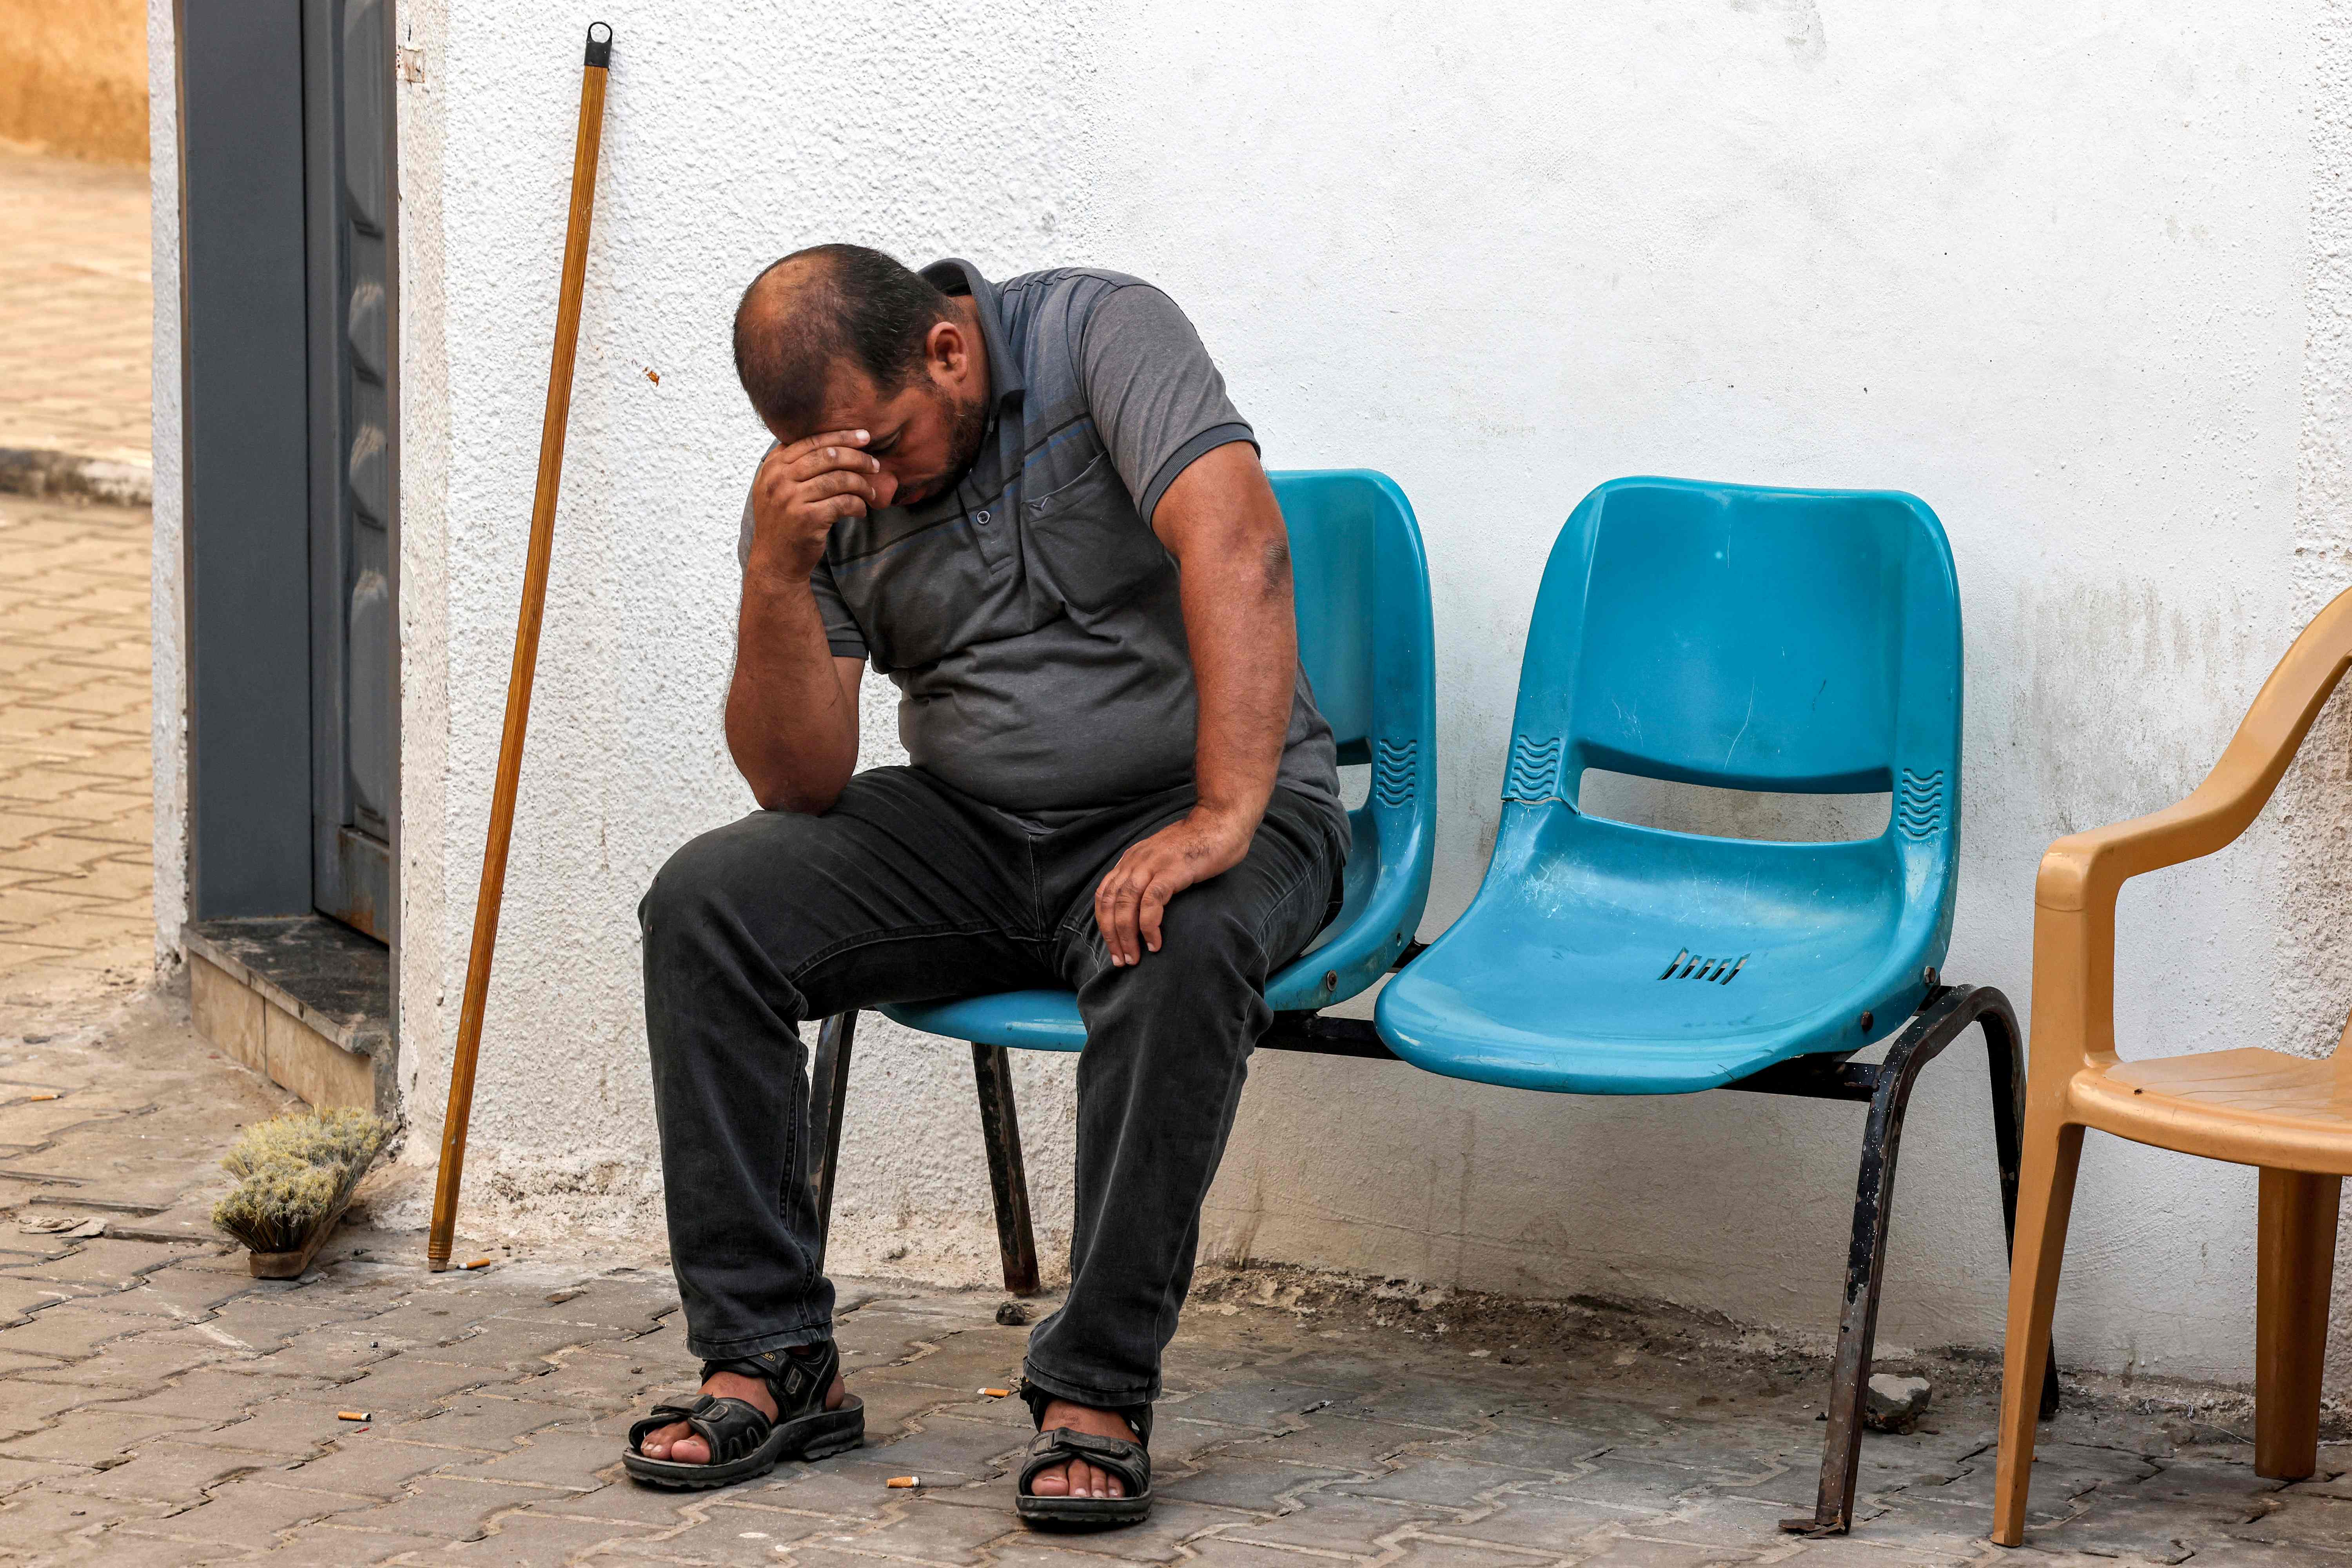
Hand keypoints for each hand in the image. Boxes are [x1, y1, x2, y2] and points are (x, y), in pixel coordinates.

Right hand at [746, 429, 896, 580]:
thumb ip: (794, 465)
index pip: (812, 440)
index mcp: (773, 466)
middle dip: (858, 457)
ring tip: (871, 492)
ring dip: (862, 484)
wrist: (774, 562)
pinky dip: (858, 506)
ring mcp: (791, 498)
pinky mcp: (807, 518)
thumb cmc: (783, 522)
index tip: (865, 437)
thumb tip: (834, 442)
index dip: (842, 436)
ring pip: (840, 479)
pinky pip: (844, 503)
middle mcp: (779, 479)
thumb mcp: (777, 487)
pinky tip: (861, 511)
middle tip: (875, 465)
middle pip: (829, 456)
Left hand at [1092, 809, 1254, 966]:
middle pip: (1110, 902)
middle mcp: (1136, 861)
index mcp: (1131, 859)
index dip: (1104, 923)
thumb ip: (1149, 875)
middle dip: (1112, 935)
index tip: (1113, 947)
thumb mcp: (1163, 858)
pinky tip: (1155, 942)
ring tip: (1135, 957)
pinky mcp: (1172, 870)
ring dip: (1126, 935)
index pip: (1104, 894)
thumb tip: (1143, 906)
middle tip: (1121, 960)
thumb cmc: (1197, 845)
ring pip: (1126, 904)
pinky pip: (1151, 901)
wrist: (1221, 822)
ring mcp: (1153, 864)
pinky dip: (1148, 925)